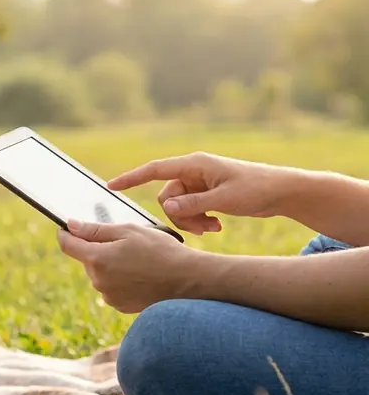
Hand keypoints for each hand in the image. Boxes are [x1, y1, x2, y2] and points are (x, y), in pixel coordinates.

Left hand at [56, 220, 199, 313]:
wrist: (188, 281)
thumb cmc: (160, 251)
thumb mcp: (128, 231)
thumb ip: (95, 230)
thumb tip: (71, 226)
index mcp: (97, 259)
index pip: (67, 244)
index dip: (65, 233)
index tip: (67, 227)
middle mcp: (98, 281)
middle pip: (87, 259)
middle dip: (97, 249)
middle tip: (123, 242)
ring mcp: (108, 295)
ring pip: (100, 274)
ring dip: (110, 264)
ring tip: (137, 259)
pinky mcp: (120, 305)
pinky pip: (111, 288)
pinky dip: (120, 279)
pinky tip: (140, 274)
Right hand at [108, 152, 294, 235]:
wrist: (283, 192)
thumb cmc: (256, 189)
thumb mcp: (224, 199)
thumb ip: (192, 204)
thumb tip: (164, 207)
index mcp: (194, 165)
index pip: (154, 170)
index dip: (131, 178)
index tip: (111, 186)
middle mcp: (193, 172)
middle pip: (166, 197)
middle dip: (179, 216)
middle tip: (202, 229)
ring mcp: (199, 184)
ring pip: (177, 207)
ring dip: (191, 221)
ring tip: (213, 229)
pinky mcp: (206, 194)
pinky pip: (189, 210)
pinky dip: (199, 221)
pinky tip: (217, 226)